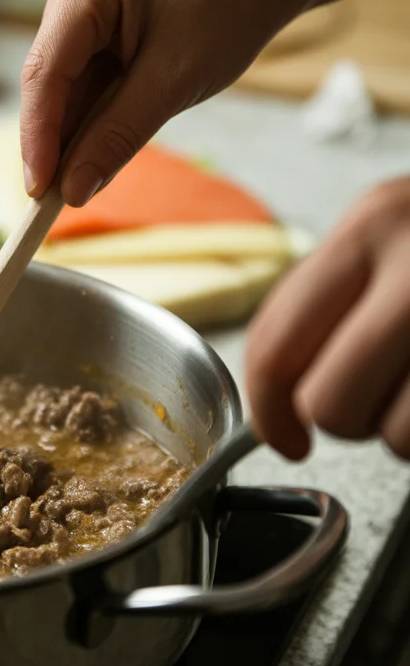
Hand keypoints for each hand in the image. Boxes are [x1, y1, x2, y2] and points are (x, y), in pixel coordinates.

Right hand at [20, 0, 294, 205]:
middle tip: (53, 202)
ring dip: (70, 134)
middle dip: (53, 141)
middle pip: (46, 80)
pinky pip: (74, 81)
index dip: (38, 135)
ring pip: (58, 86)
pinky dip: (85, 118)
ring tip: (79, 181)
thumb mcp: (173, 83)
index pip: (46, 71)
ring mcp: (72, 1)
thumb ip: (117, 136)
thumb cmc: (225, 14)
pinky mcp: (82, 22)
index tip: (39, 190)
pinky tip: (93, 150)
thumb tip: (72, 190)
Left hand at [246, 178, 409, 460]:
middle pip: (329, 403)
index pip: (276, 341)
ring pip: (397, 438)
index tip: (285, 436)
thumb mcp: (393, 232)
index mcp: (371, 227)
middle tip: (381, 398)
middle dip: (348, 420)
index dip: (269, 410)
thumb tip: (278, 395)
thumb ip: (333, 299)